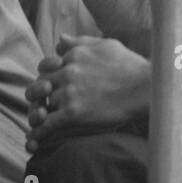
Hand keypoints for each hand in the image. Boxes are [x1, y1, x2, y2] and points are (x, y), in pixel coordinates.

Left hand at [25, 34, 149, 150]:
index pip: (45, 66)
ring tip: (41, 122)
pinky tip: (35, 142)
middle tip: (42, 104)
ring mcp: (68, 93)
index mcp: (74, 55)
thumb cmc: (132, 66)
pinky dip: (37, 133)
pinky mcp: (72, 113)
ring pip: (42, 105)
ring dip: (40, 115)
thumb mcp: (106, 45)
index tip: (50, 85)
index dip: (45, 76)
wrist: (146, 88)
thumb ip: (80, 42)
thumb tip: (59, 40)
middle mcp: (67, 72)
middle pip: (38, 85)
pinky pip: (45, 125)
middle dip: (38, 95)